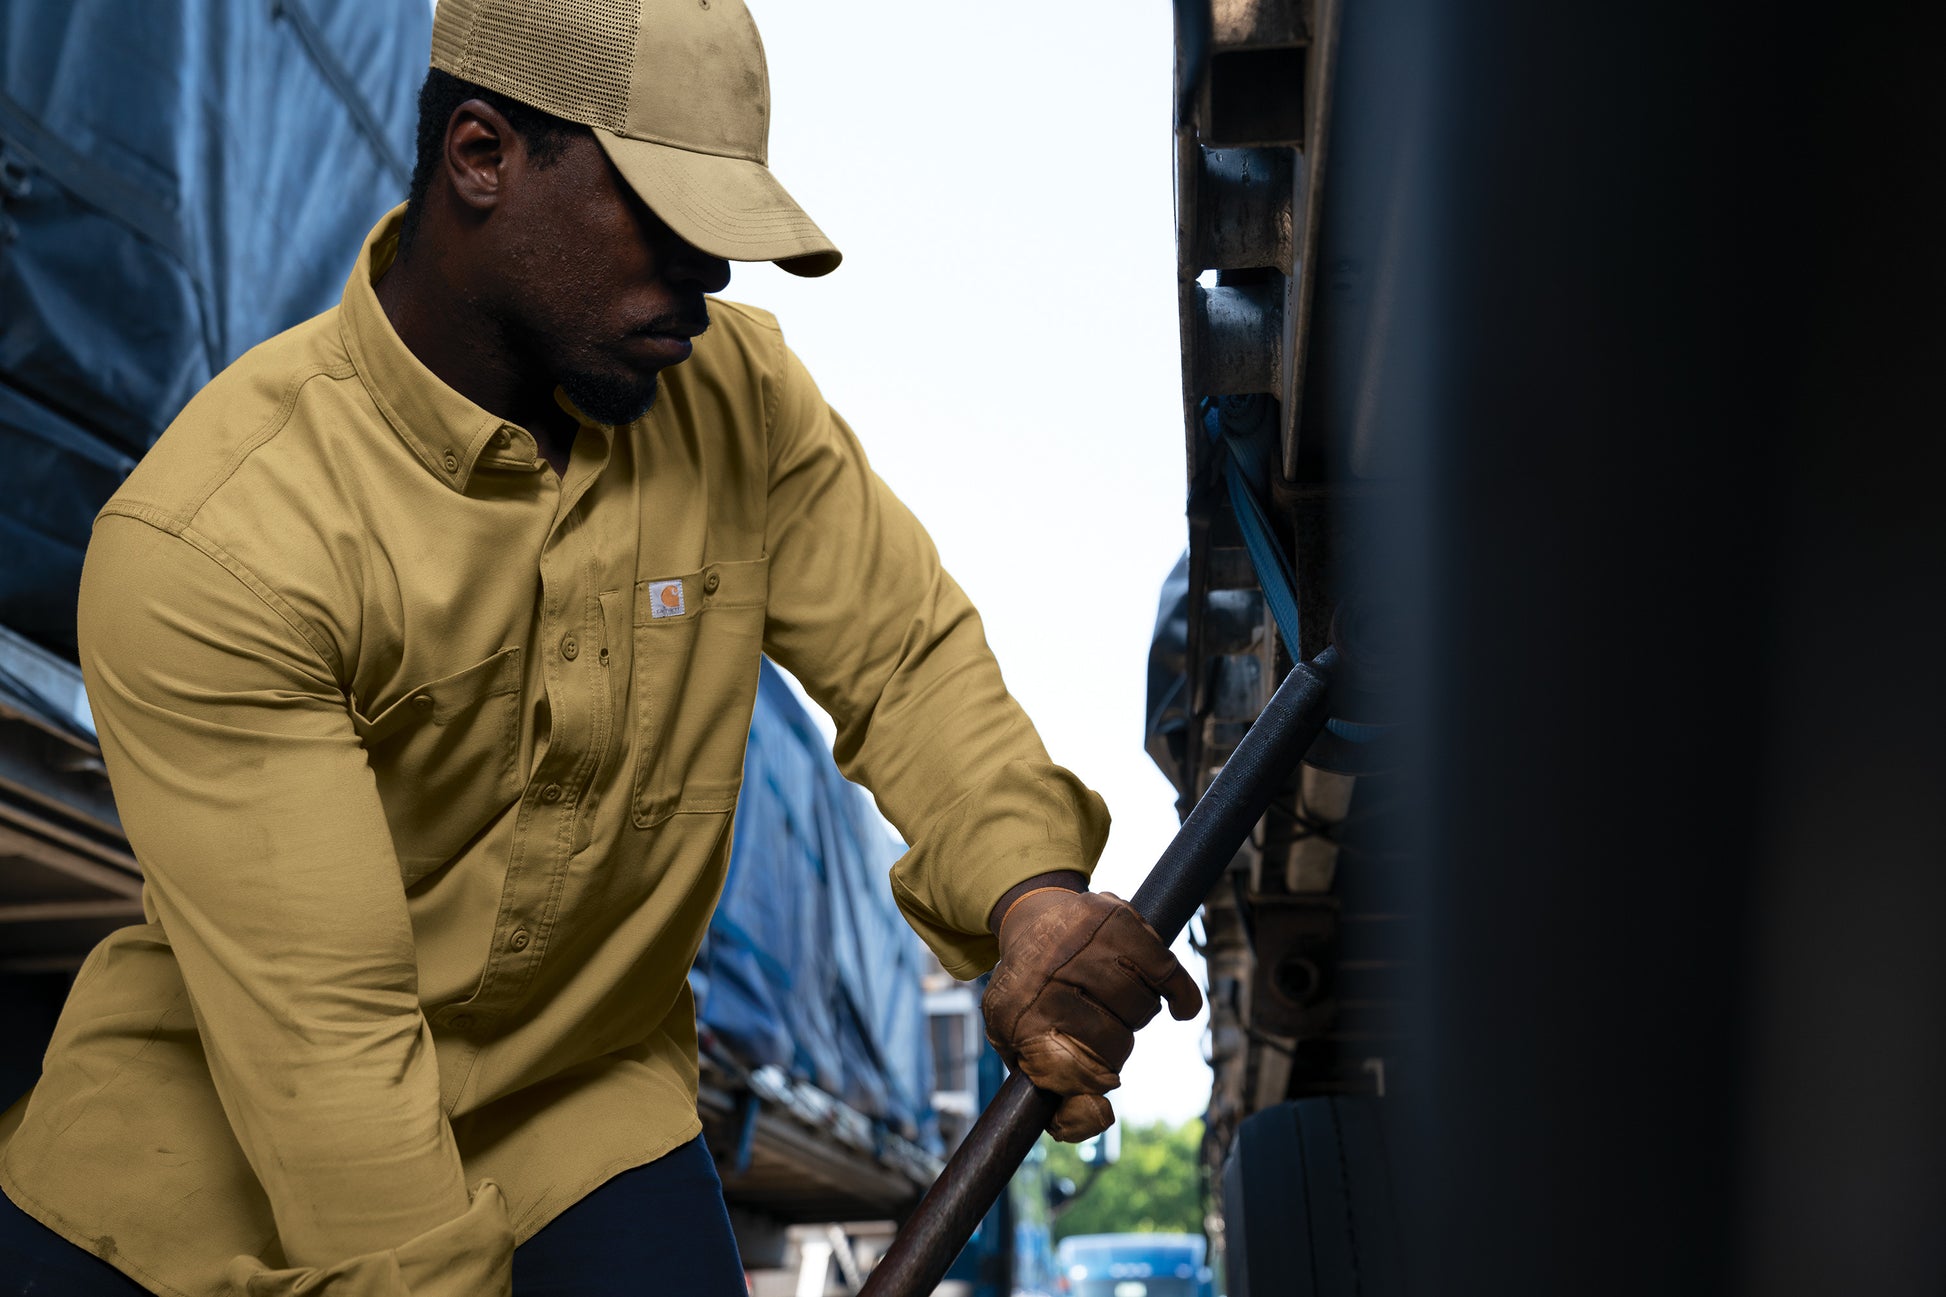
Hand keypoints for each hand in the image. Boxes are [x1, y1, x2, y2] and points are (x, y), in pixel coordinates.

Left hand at [981, 888, 1202, 1141]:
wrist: (1034, 922)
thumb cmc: (1031, 998)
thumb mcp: (1019, 1049)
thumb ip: (1054, 1096)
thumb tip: (1100, 1116)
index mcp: (1016, 1012)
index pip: (1072, 1074)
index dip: (1089, 1084)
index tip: (1089, 1074)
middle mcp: (1047, 973)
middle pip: (1114, 1044)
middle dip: (1113, 1048)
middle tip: (1101, 1029)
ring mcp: (1084, 943)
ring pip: (1141, 1010)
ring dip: (1136, 1016)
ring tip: (1115, 1003)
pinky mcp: (1119, 920)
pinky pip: (1168, 973)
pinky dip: (1181, 997)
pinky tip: (1178, 1007)